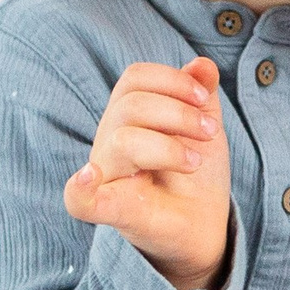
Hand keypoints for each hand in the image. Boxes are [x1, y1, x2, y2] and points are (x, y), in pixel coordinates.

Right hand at [63, 57, 228, 289]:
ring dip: (168, 147)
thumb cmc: (196, 174)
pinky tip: (88, 176)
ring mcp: (107, 175)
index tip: (205, 98)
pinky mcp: (112, 211)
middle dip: (179, 113)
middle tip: (210, 134)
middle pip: (130, 105)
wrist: (205, 225)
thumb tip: (203, 64)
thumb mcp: (204, 127)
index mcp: (129, 116)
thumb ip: (201, 94)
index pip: (135, 79)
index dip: (172, 80)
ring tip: (195, 163)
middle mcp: (111, 140)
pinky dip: (81, 188)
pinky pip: (79, 200)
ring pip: (122, 140)